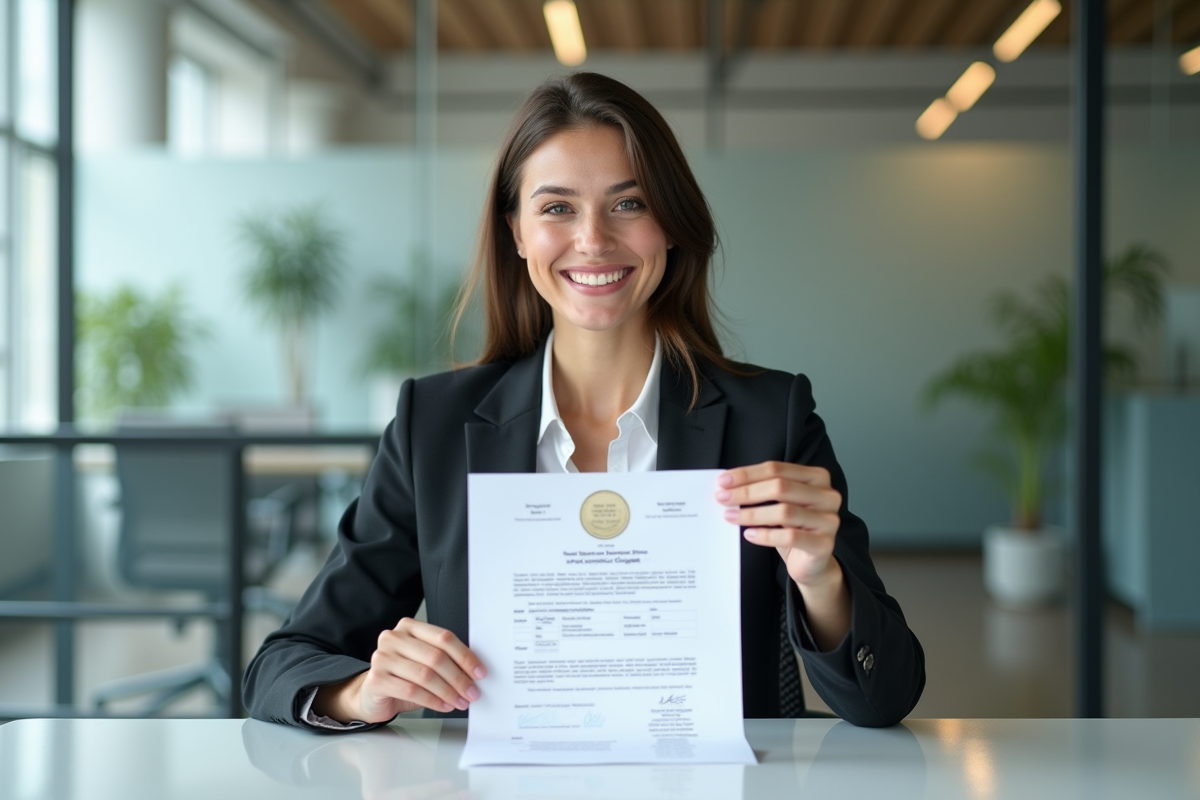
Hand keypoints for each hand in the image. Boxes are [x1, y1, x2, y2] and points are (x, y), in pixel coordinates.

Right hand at [314, 618, 486, 723]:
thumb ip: (445, 660)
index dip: (465, 656)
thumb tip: (475, 672)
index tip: (479, 672)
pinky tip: (444, 706)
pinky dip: (433, 701)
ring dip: (448, 691)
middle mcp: (393, 638)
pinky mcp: (376, 679)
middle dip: (459, 678)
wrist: (372, 695)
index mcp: (409, 627)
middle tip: (472, 692)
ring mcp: (382, 657)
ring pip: (425, 675)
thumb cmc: (403, 677)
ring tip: (460, 701)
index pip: (443, 637)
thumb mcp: (424, 663)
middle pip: (436, 657)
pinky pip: (412, 691)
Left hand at [716, 461, 849, 649]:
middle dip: (746, 492)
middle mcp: (827, 496)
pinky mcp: (824, 544)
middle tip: (723, 499)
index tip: (723, 481)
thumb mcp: (780, 503)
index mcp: (817, 477)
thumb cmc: (793, 528)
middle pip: (780, 487)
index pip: (777, 469)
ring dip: (752, 514)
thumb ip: (763, 489)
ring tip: (730, 517)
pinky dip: (765, 535)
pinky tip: (749, 535)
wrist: (812, 562)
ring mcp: (829, 520)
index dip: (747, 474)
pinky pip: (790, 537)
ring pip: (784, 512)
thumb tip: (728, 484)